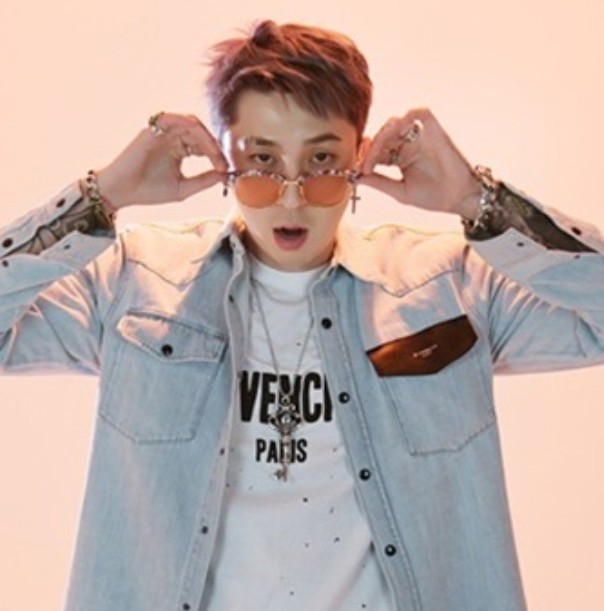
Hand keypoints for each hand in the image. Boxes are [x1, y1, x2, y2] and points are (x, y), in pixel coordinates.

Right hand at [95, 113, 227, 209]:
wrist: (122, 192)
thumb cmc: (149, 191)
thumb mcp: (184, 188)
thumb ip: (205, 180)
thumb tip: (226, 175)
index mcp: (180, 150)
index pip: (204, 146)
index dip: (217, 155)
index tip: (225, 169)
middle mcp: (172, 138)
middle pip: (201, 134)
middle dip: (215, 147)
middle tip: (222, 162)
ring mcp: (162, 133)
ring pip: (190, 125)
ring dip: (205, 137)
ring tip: (213, 153)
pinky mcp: (151, 130)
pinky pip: (170, 118)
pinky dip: (184, 121)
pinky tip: (196, 131)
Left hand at [359, 108, 481, 218]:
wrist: (457, 199)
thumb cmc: (432, 197)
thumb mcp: (400, 191)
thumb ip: (379, 182)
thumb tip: (355, 177)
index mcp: (399, 159)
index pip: (376, 151)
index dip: (365, 157)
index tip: (358, 170)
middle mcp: (408, 146)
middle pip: (382, 136)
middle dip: (370, 148)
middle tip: (366, 164)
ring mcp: (420, 138)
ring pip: (395, 124)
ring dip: (382, 136)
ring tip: (377, 154)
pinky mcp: (435, 133)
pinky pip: (422, 114)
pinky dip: (409, 115)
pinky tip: (399, 129)